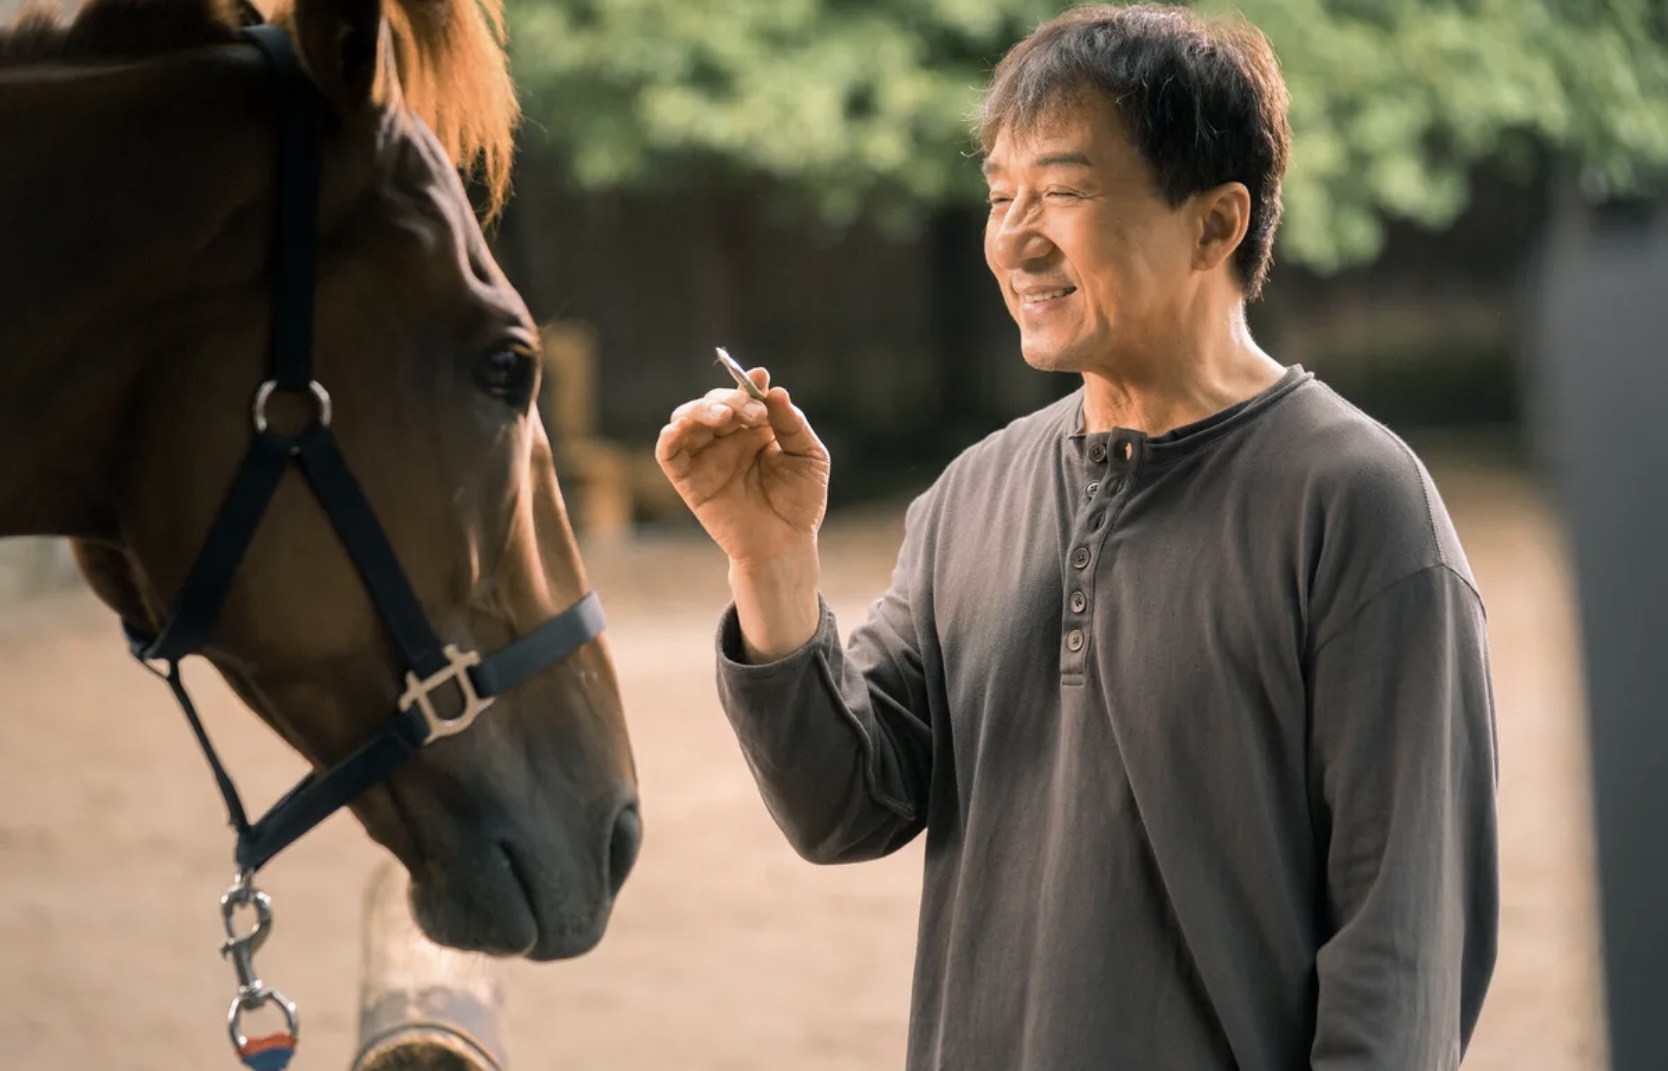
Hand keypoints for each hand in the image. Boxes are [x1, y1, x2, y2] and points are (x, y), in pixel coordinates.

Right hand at [655, 367, 829, 565]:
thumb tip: (774, 390)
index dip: (748, 384)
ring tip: (723, 416)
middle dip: (733, 400)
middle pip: (715, 402)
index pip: (743, 396)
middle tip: (755, 413)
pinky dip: (669, 435)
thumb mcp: (808, 457)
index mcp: (755, 430)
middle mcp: (727, 439)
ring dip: (700, 408)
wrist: (786, 544)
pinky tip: (680, 426)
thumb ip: (793, 424)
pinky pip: (668, 452)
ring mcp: (706, 458)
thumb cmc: (800, 503)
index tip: (760, 379)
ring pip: (686, 418)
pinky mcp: (688, 480)